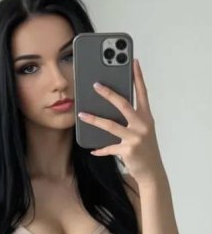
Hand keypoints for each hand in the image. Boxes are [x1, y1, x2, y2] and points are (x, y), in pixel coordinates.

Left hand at [78, 59, 165, 183]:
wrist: (152, 172)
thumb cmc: (145, 149)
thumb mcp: (142, 131)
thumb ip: (130, 120)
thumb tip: (109, 110)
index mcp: (146, 117)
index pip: (142, 92)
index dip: (138, 76)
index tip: (133, 61)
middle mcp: (143, 125)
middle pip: (123, 104)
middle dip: (108, 93)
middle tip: (95, 84)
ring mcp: (135, 138)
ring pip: (111, 125)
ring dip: (94, 119)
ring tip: (81, 114)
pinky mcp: (128, 151)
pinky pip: (109, 148)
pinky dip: (100, 149)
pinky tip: (92, 149)